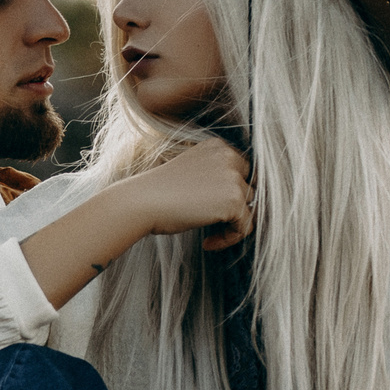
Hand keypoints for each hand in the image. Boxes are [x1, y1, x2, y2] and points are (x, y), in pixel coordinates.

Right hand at [129, 137, 253, 251]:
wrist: (140, 203)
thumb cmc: (156, 193)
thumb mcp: (189, 172)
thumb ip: (213, 175)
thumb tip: (234, 197)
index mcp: (217, 146)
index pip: (242, 170)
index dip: (230, 192)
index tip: (210, 208)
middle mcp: (228, 157)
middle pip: (249, 187)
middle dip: (235, 207)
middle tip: (214, 223)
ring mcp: (233, 178)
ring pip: (249, 207)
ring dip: (231, 224)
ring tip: (208, 236)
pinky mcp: (233, 201)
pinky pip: (245, 226)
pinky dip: (229, 239)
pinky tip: (207, 243)